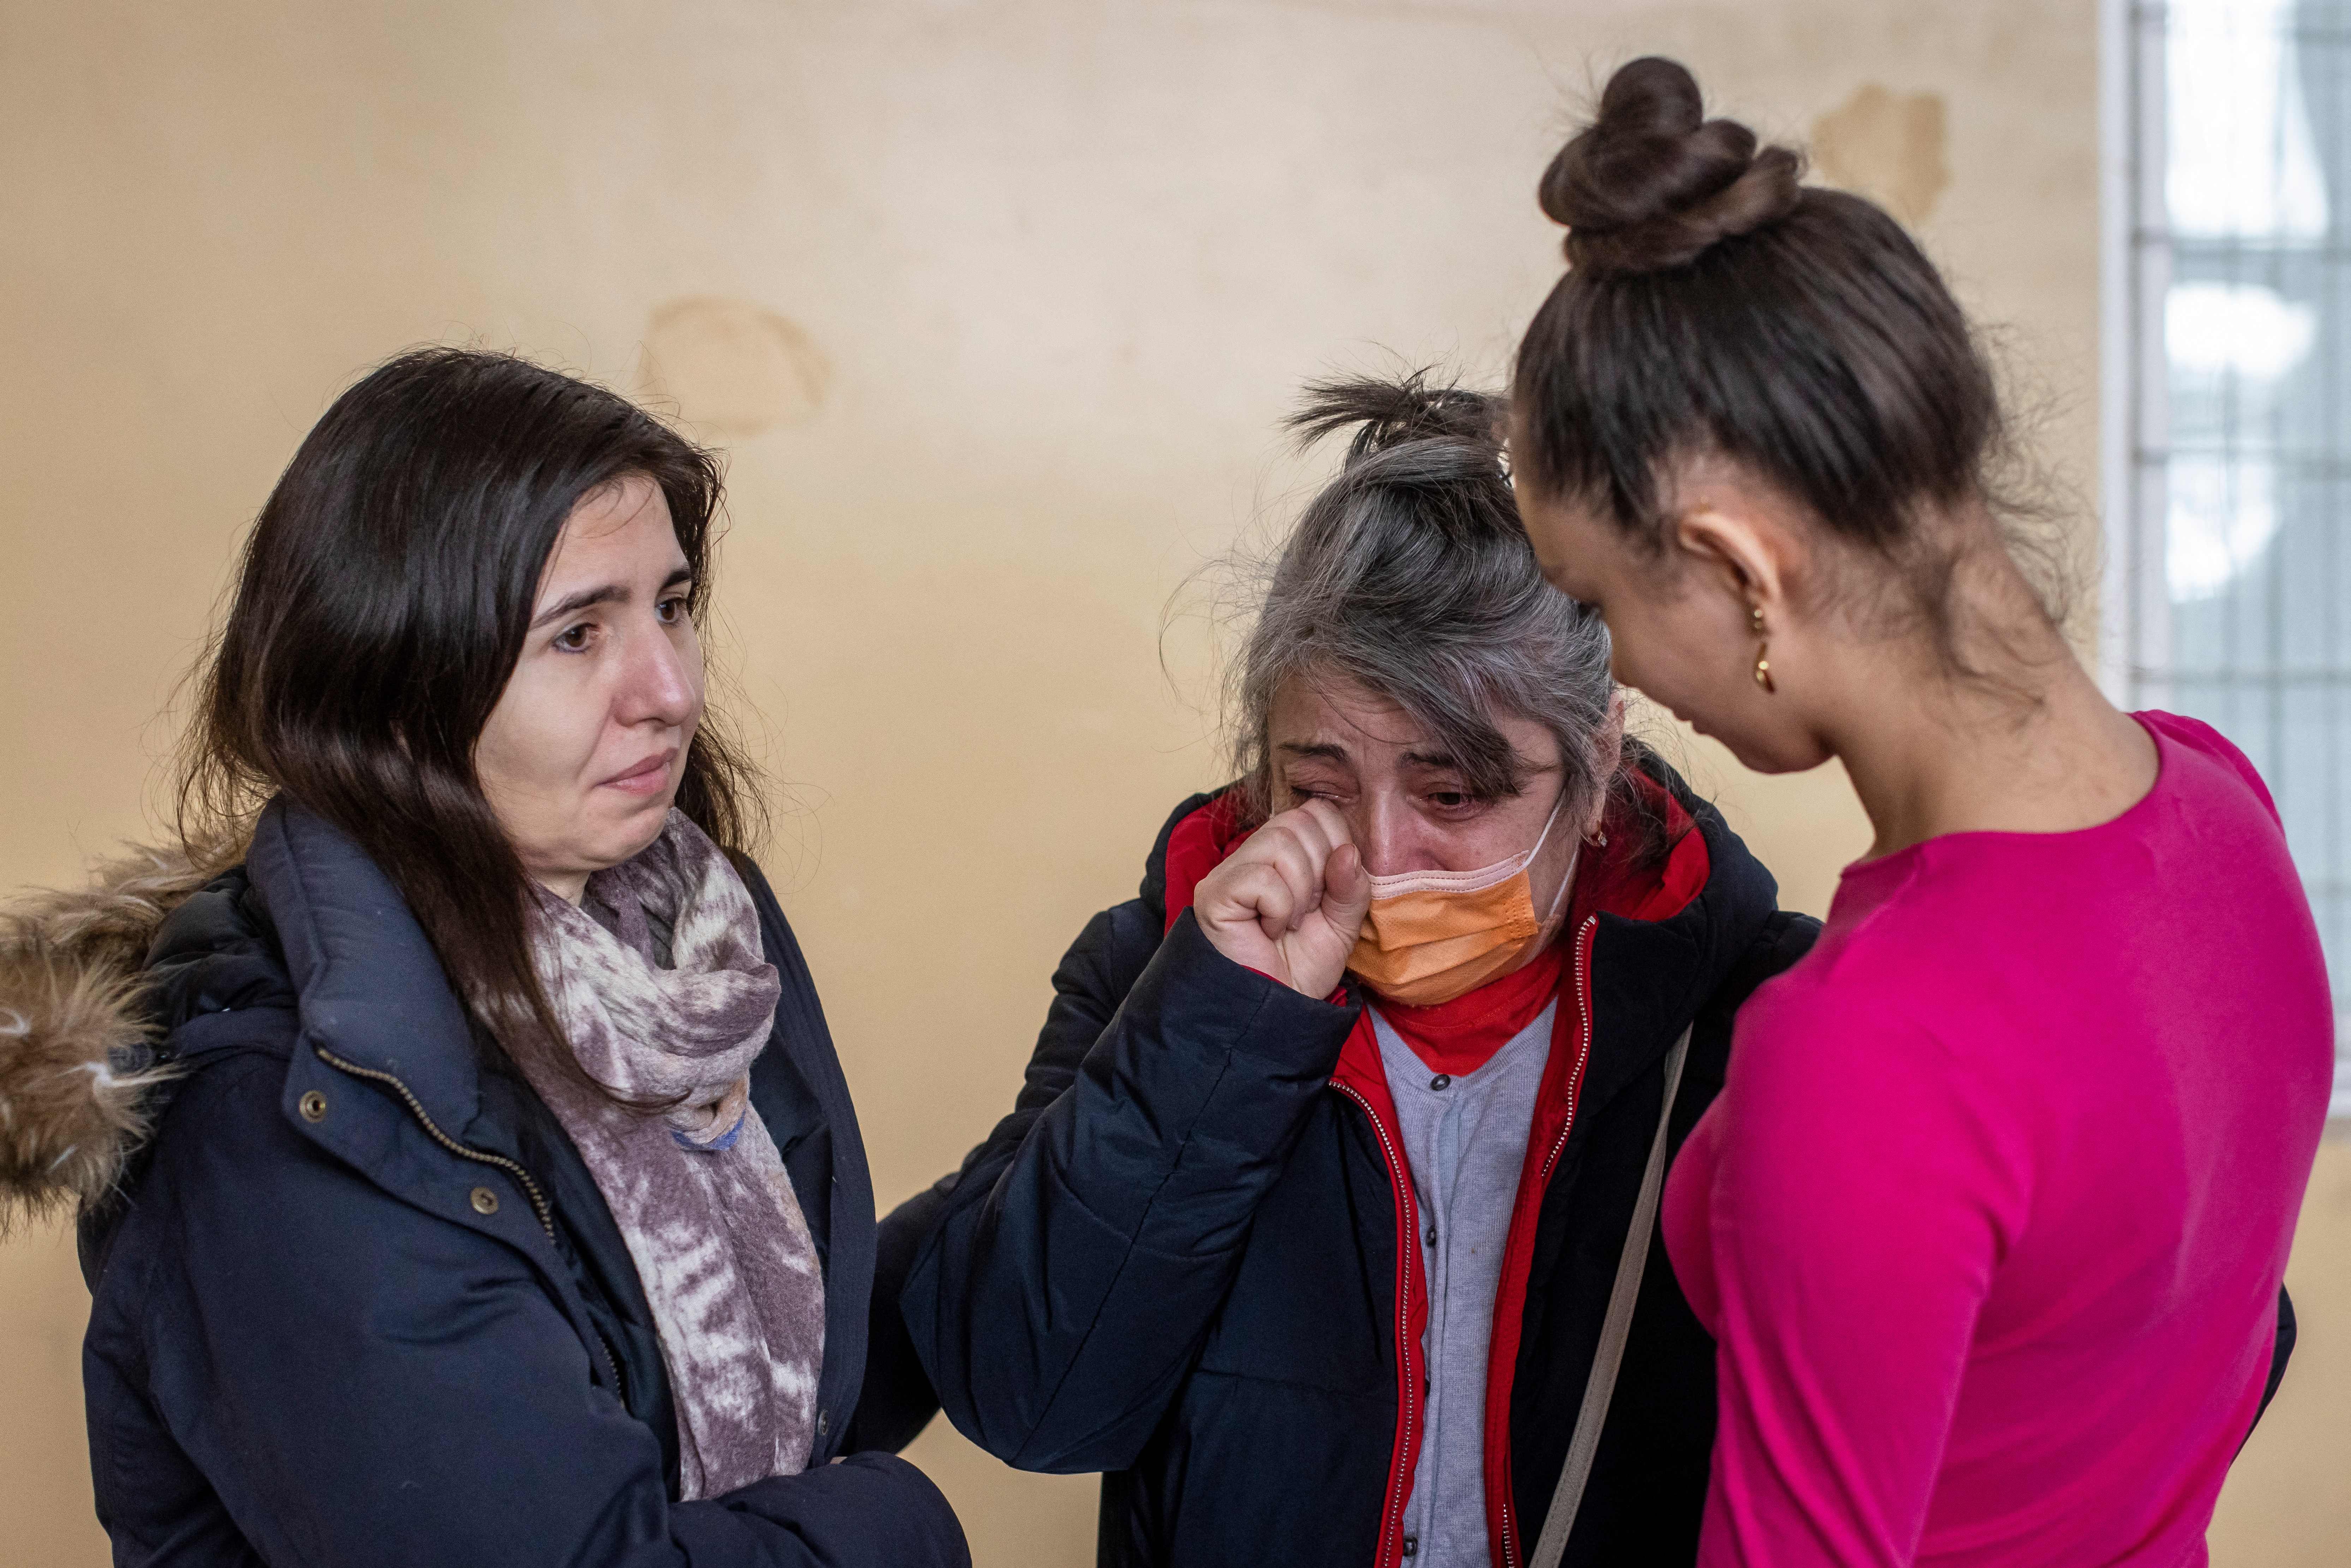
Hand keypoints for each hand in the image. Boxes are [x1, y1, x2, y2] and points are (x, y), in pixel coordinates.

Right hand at [1191, 800, 1373, 997]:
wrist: (1272, 1012)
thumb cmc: (1300, 968)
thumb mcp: (1342, 926)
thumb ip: (1351, 887)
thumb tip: (1348, 850)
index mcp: (1284, 855)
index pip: (1315, 811)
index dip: (1335, 842)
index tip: (1329, 889)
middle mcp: (1253, 855)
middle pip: (1298, 821)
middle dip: (1319, 870)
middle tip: (1308, 911)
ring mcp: (1230, 872)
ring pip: (1280, 843)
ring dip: (1300, 890)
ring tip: (1289, 923)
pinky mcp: (1215, 893)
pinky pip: (1261, 877)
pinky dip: (1279, 908)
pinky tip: (1270, 931)